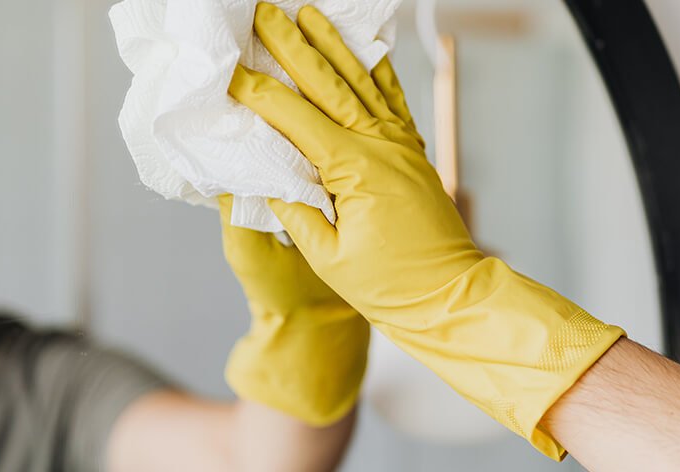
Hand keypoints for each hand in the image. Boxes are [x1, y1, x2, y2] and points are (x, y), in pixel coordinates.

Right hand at [230, 3, 623, 458]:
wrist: (449, 295)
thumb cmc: (390, 286)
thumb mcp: (329, 258)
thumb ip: (296, 211)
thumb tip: (267, 174)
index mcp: (354, 171)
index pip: (295, 119)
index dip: (259, 93)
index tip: (229, 71)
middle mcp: (380, 146)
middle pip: (328, 84)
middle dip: (292, 46)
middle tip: (264, 13)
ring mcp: (401, 145)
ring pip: (362, 82)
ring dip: (333, 45)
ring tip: (310, 13)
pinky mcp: (414, 151)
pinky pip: (394, 100)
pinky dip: (378, 70)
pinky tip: (365, 49)